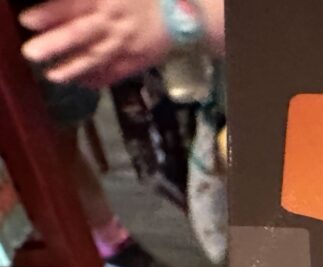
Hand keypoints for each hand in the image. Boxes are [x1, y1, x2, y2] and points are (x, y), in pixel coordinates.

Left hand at [20, 0, 173, 88]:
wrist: (178, 17)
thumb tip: (61, 6)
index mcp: (107, 1)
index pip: (75, 6)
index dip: (51, 13)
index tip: (27, 20)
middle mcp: (113, 25)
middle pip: (81, 34)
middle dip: (56, 44)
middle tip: (31, 53)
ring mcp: (124, 46)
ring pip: (95, 58)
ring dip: (72, 68)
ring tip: (52, 76)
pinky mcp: (134, 63)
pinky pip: (114, 73)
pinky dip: (97, 80)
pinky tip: (81, 84)